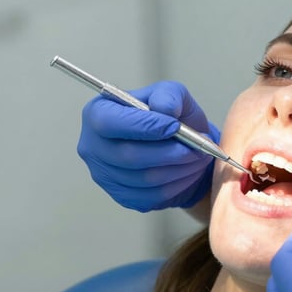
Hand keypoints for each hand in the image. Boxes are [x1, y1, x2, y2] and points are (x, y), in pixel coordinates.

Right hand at [77, 81, 217, 211]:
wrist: (177, 146)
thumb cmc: (169, 117)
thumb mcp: (171, 94)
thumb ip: (168, 95)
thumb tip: (165, 110)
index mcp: (97, 113)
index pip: (109, 123)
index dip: (144, 126)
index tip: (175, 126)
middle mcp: (93, 146)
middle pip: (128, 155)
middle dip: (169, 152)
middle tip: (197, 146)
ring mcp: (104, 175)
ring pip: (144, 178)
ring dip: (179, 168)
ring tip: (198, 156)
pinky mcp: (122, 196)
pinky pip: (151, 196)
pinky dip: (177, 184)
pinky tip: (188, 171)